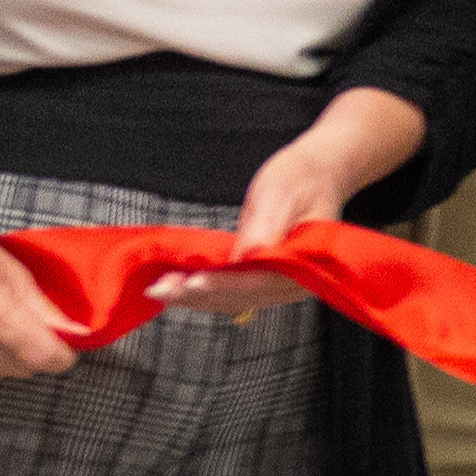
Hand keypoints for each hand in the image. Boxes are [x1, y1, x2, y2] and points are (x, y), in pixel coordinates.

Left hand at [154, 86, 423, 317]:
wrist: (317, 175)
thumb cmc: (302, 179)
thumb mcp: (283, 194)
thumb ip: (268, 227)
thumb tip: (248, 256)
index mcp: (305, 266)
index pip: (258, 282)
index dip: (223, 284)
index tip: (190, 282)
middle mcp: (291, 284)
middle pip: (240, 298)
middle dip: (197, 295)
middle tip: (158, 288)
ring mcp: (276, 286)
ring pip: (230, 301)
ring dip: (193, 298)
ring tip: (158, 288)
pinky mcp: (260, 279)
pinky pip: (229, 293)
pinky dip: (201, 291)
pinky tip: (175, 286)